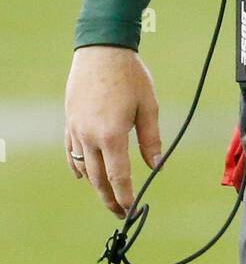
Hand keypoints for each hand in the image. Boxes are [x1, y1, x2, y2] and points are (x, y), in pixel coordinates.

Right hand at [64, 46, 162, 216]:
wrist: (101, 50)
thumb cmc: (130, 76)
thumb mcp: (148, 106)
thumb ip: (151, 139)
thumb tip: (157, 166)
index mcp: (112, 135)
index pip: (118, 176)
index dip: (125, 196)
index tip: (132, 210)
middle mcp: (90, 137)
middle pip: (98, 178)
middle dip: (110, 198)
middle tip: (121, 213)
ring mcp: (76, 130)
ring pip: (83, 167)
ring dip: (95, 185)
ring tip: (108, 196)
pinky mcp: (70, 122)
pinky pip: (71, 152)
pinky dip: (77, 167)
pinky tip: (82, 176)